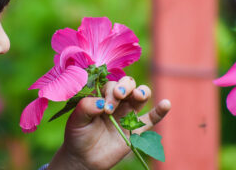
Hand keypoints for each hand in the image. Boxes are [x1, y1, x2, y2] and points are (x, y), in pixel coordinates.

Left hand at [48, 76, 170, 169]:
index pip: (110, 85)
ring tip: (138, 96)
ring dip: (142, 92)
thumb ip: (85, 107)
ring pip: (141, 96)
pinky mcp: (136, 130)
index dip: (110, 91)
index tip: (105, 107)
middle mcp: (116, 102)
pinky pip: (151, 118)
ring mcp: (127, 114)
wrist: (84, 157)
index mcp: (101, 96)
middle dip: (125, 86)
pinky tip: (166, 104)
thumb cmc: (77, 135)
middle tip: (119, 96)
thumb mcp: (76, 120)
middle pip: (127, 85)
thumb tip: (102, 103)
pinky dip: (160, 111)